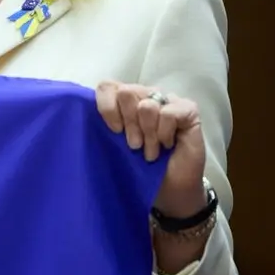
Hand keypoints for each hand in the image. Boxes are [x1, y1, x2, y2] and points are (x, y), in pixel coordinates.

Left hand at [95, 81, 205, 215]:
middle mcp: (145, 95)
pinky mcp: (188, 109)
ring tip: (151, 151)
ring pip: (147, 106)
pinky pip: (168, 113)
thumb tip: (87, 109)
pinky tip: (168, 144)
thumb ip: (105, 124)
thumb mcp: (114, 145)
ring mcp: (168, 100)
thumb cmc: (139, 166)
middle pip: (126, 93)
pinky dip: (165, 134)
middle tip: (135, 145)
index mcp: (124, 101)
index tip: (114, 132)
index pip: (107, 87)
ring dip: (148, 135)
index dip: (107, 108)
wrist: (168, 187)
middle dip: (129, 124)